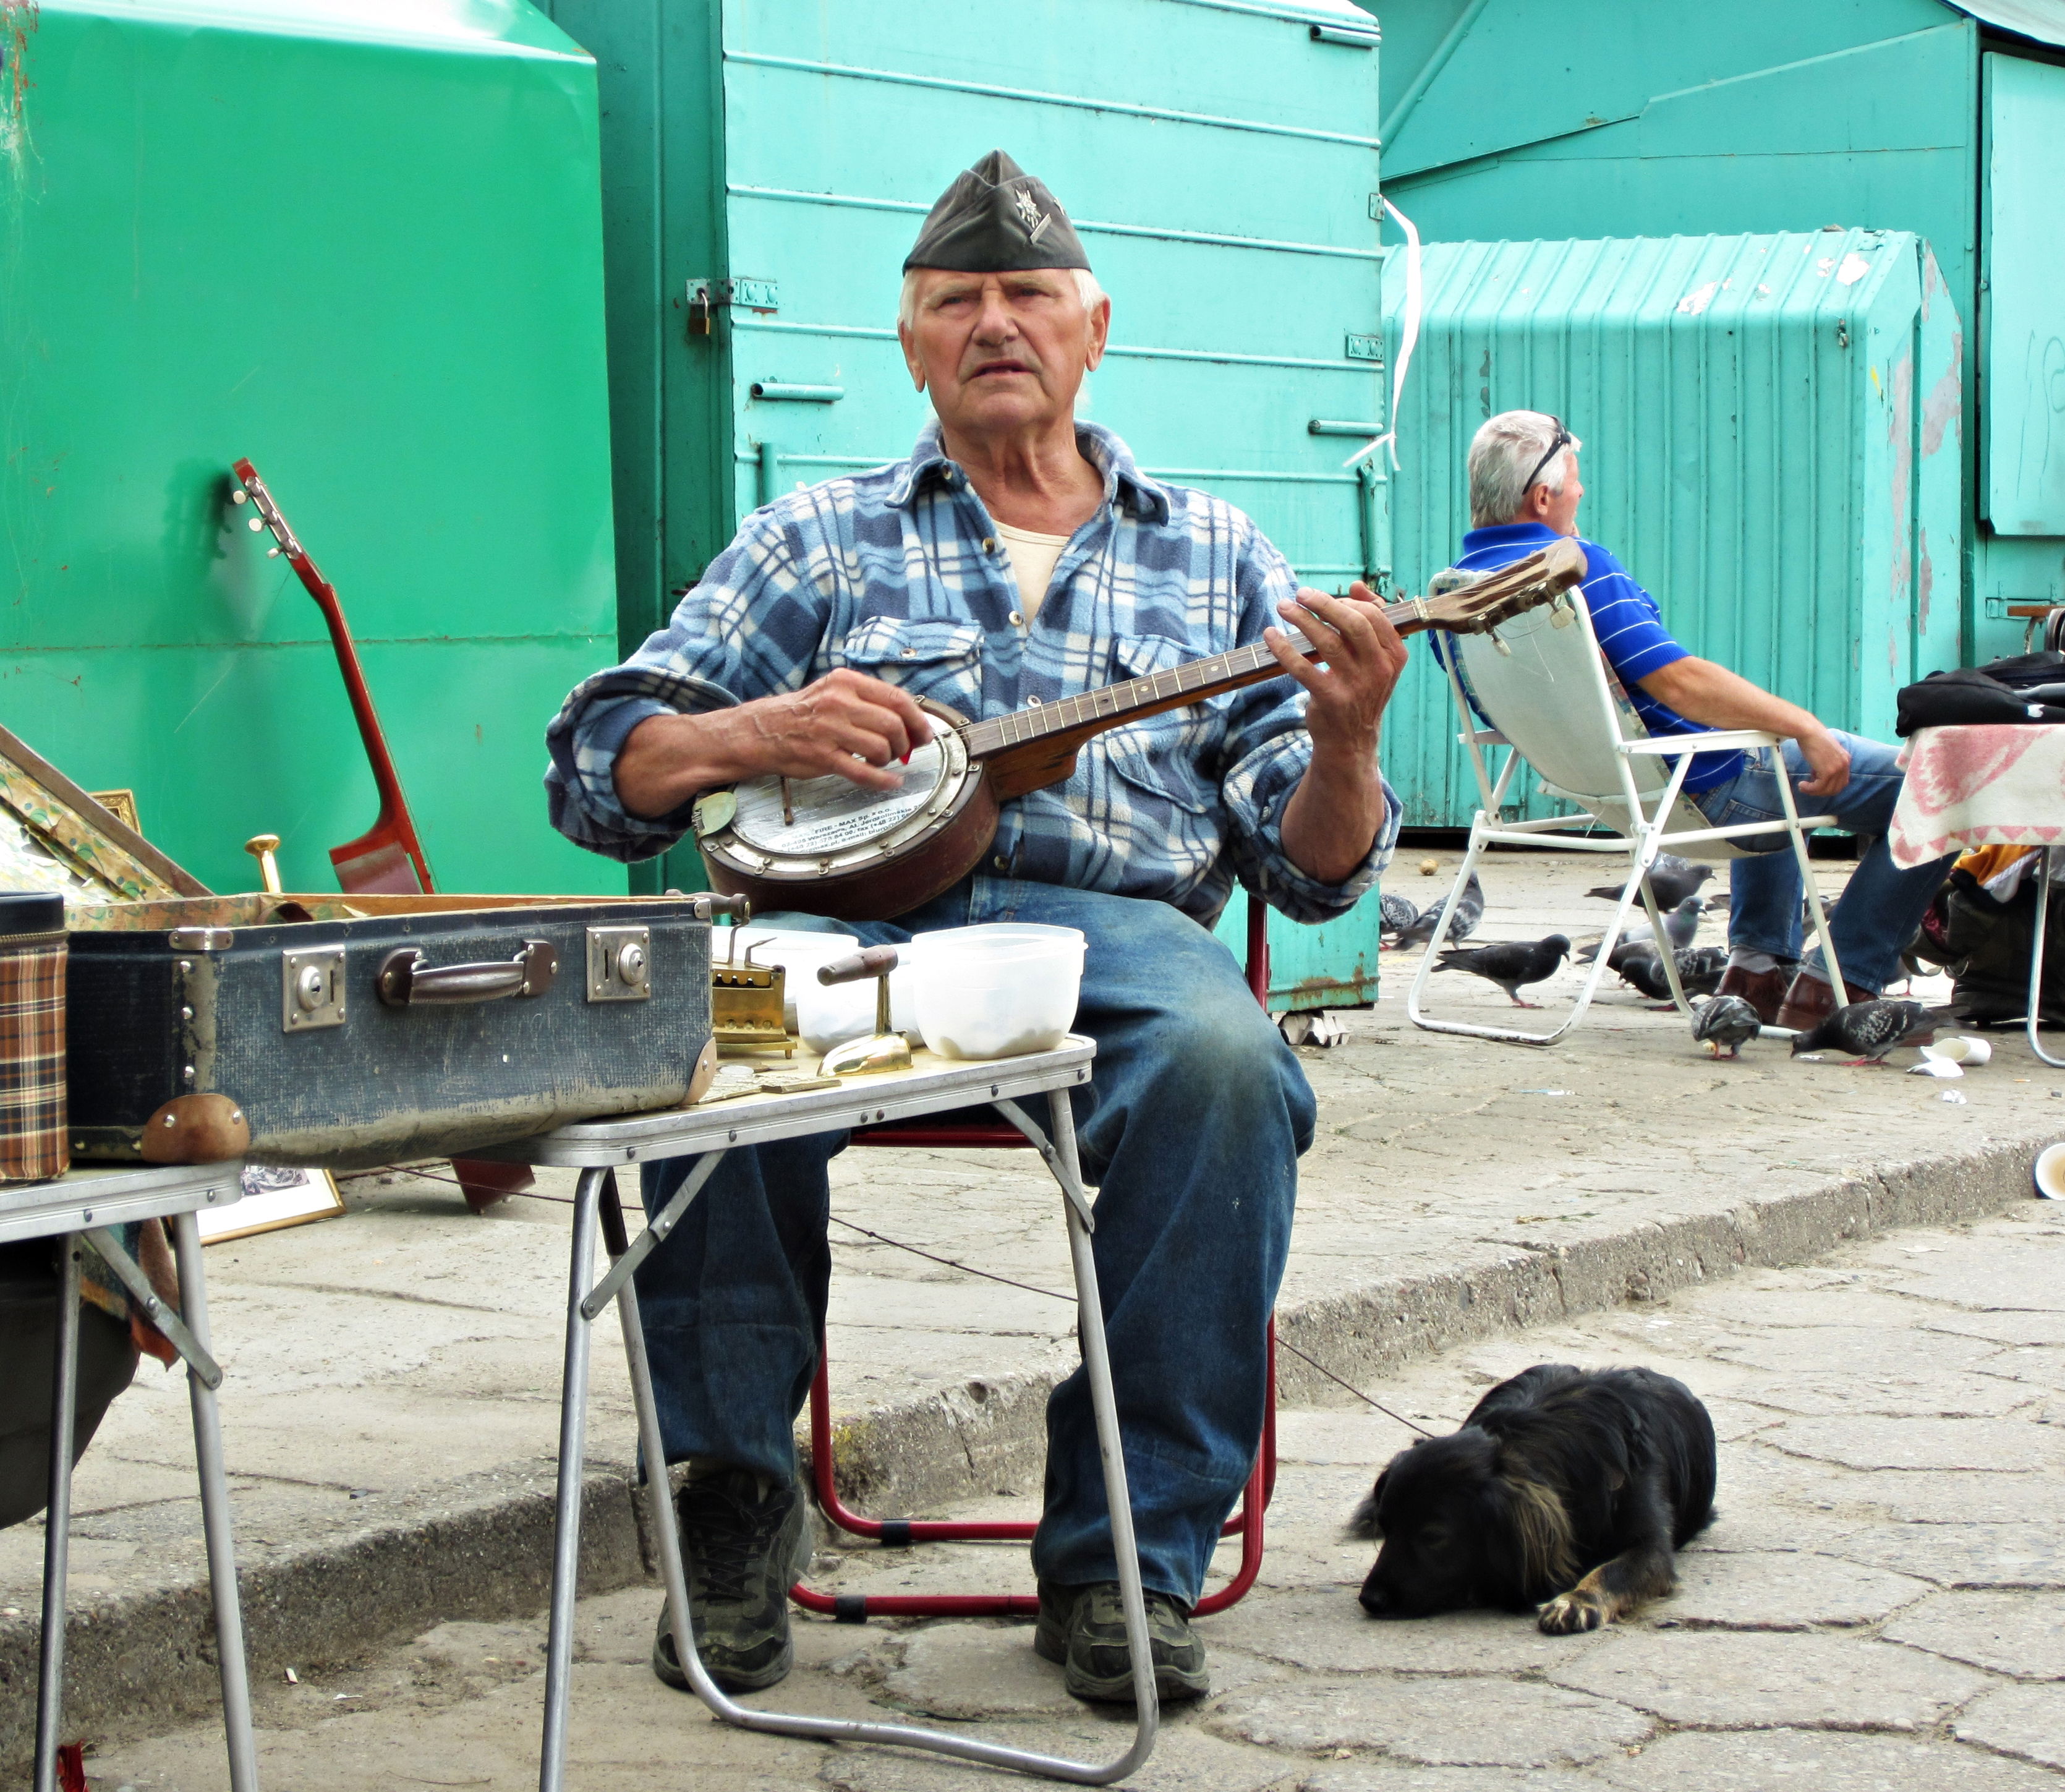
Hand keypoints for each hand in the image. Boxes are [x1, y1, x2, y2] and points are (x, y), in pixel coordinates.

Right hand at [731, 669, 933, 788]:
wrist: (763, 730)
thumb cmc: (804, 714)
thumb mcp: (835, 692)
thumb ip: (868, 701)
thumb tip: (909, 720)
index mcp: (846, 682)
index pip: (896, 698)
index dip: (918, 719)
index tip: (924, 733)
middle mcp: (838, 702)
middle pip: (893, 724)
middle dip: (905, 742)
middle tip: (904, 751)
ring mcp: (829, 730)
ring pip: (881, 747)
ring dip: (890, 759)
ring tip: (882, 761)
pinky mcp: (823, 756)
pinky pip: (863, 772)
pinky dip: (883, 780)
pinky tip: (890, 782)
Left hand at [1266, 581, 1406, 757]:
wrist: (1351, 741)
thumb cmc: (1360, 692)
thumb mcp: (1376, 660)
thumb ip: (1371, 622)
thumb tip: (1357, 586)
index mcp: (1394, 656)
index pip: (1375, 616)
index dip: (1349, 601)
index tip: (1327, 599)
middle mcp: (1379, 670)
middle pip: (1353, 624)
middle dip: (1324, 604)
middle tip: (1301, 593)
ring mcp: (1355, 686)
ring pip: (1327, 642)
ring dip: (1302, 619)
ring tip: (1283, 607)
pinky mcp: (1330, 700)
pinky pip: (1303, 668)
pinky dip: (1284, 649)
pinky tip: (1271, 636)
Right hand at [1796, 727, 1851, 797]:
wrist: (1808, 732)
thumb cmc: (1812, 738)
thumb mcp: (1825, 752)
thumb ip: (1826, 763)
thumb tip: (1818, 775)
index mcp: (1845, 759)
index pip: (1842, 781)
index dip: (1829, 787)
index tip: (1818, 786)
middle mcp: (1844, 764)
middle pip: (1836, 788)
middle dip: (1821, 792)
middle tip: (1810, 789)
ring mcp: (1837, 768)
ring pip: (1827, 790)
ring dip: (1814, 791)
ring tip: (1804, 787)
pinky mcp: (1828, 771)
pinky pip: (1819, 787)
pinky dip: (1809, 789)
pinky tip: (1802, 785)